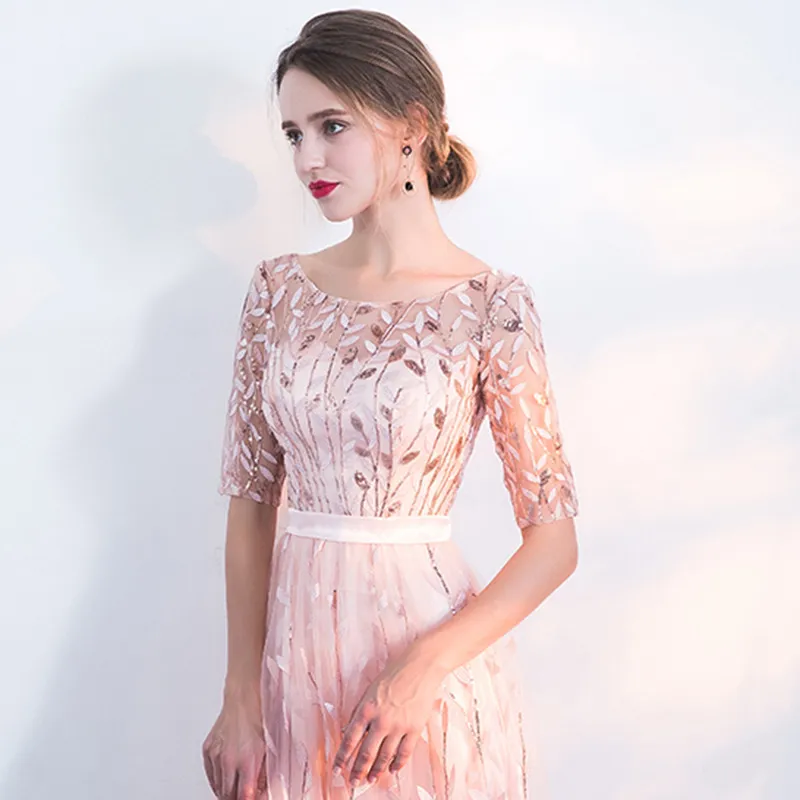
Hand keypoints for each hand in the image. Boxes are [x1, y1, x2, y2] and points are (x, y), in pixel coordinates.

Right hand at [202, 696, 266, 798]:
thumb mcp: (268, 750)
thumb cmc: (258, 721)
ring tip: (234, 784)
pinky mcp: (207, 750)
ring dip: (225, 789)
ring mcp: (216, 756)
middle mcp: (229, 760)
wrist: (243, 700)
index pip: (243, 796)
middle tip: (241, 793)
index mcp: (247, 761)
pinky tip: (225, 774)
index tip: (248, 799)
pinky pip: (210, 774)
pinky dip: (216, 778)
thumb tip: (260, 791)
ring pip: (217, 786)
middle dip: (234, 797)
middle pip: (227, 795)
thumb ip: (263, 774)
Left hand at [333, 647, 445, 787]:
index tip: (336, 770)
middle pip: (366, 753)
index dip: (342, 757)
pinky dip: (398, 764)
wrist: (420, 666)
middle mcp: (381, 721)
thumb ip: (359, 710)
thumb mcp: (370, 690)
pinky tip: (393, 770)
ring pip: (385, 757)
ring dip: (377, 771)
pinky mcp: (415, 729)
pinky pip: (405, 752)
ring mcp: (399, 726)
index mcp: (367, 709)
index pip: (350, 739)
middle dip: (358, 771)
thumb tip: (349, 731)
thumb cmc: (394, 673)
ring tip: (371, 780)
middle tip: (353, 782)